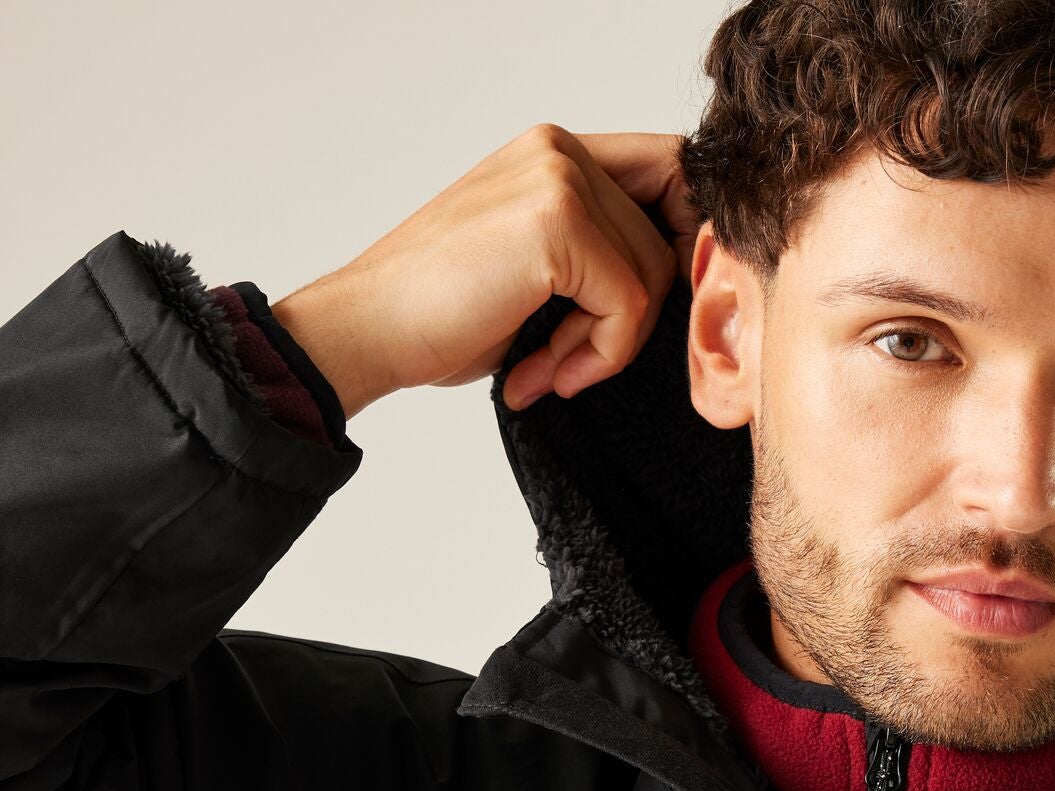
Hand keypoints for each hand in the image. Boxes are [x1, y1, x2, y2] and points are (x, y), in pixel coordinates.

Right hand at [270, 123, 698, 418]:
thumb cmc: (441, 315)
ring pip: (652, 276)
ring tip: (549, 369)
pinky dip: (599, 356)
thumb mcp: (538, 276)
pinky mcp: (558, 224)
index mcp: (554, 155)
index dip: (680, 250)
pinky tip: (544, 372)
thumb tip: (685, 280)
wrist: (367, 332)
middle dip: (633, 316)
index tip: (638, 320)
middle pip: (670, 235)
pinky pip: (629, 305)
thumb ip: (600, 258)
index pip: (673, 178)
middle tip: (574, 361)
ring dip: (609, 345)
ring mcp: (559, 178)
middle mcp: (559, 150)